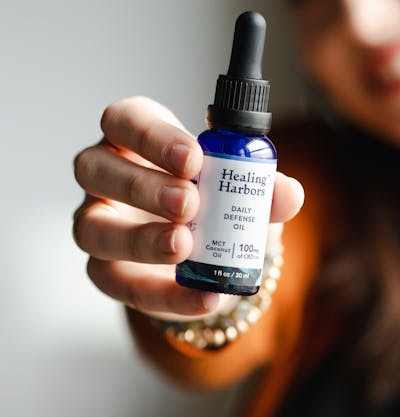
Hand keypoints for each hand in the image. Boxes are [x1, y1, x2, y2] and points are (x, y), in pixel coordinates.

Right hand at [73, 96, 303, 320]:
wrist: (212, 254)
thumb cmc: (216, 200)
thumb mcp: (244, 189)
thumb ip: (264, 188)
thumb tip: (288, 193)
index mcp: (134, 137)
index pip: (124, 120)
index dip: (152, 136)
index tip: (194, 158)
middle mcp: (104, 175)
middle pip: (96, 168)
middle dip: (144, 186)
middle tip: (190, 203)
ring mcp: (97, 223)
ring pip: (93, 229)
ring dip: (140, 239)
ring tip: (185, 246)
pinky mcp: (105, 271)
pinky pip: (121, 285)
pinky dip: (165, 295)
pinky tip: (203, 297)